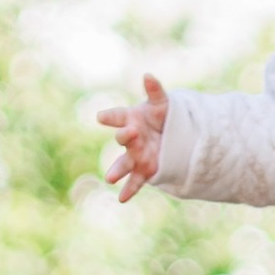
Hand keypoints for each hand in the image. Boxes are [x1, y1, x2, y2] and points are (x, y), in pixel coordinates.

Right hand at [96, 75, 167, 201]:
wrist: (174, 136)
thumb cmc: (163, 116)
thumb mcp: (163, 103)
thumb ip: (155, 91)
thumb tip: (148, 76)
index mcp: (131, 119)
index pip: (118, 116)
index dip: (110, 116)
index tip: (101, 117)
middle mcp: (130, 138)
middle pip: (123, 139)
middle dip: (124, 137)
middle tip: (127, 134)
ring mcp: (135, 155)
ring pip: (124, 163)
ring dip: (117, 170)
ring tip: (109, 178)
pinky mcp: (144, 170)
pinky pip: (135, 182)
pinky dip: (128, 190)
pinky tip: (121, 199)